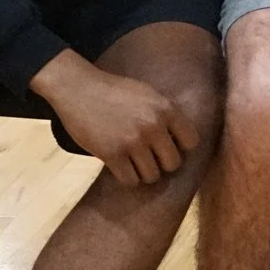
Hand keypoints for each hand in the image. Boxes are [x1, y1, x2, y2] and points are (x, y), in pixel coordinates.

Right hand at [30, 53, 198, 185]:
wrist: (78, 89)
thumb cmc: (114, 91)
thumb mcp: (148, 93)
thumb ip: (166, 113)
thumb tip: (182, 138)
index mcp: (166, 109)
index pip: (191, 142)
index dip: (180, 147)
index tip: (168, 147)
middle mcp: (153, 126)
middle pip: (173, 163)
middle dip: (162, 163)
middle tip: (149, 158)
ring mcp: (132, 141)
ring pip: (152, 175)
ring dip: (144, 173)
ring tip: (135, 163)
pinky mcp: (112, 154)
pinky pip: (130, 180)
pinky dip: (127, 178)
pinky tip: (121, 167)